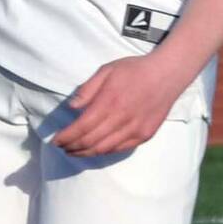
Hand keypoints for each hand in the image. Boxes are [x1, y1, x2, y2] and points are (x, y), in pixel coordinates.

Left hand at [53, 54, 186, 157]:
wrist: (167, 75)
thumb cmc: (133, 70)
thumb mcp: (105, 71)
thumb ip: (87, 90)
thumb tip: (71, 107)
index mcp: (109, 102)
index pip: (82, 127)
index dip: (67, 137)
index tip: (55, 140)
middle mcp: (122, 119)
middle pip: (91, 141)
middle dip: (73, 147)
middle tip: (62, 147)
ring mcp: (135, 129)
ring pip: (105, 149)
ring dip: (87, 153)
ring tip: (74, 152)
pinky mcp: (145, 135)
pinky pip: (121, 149)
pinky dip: (105, 152)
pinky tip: (95, 150)